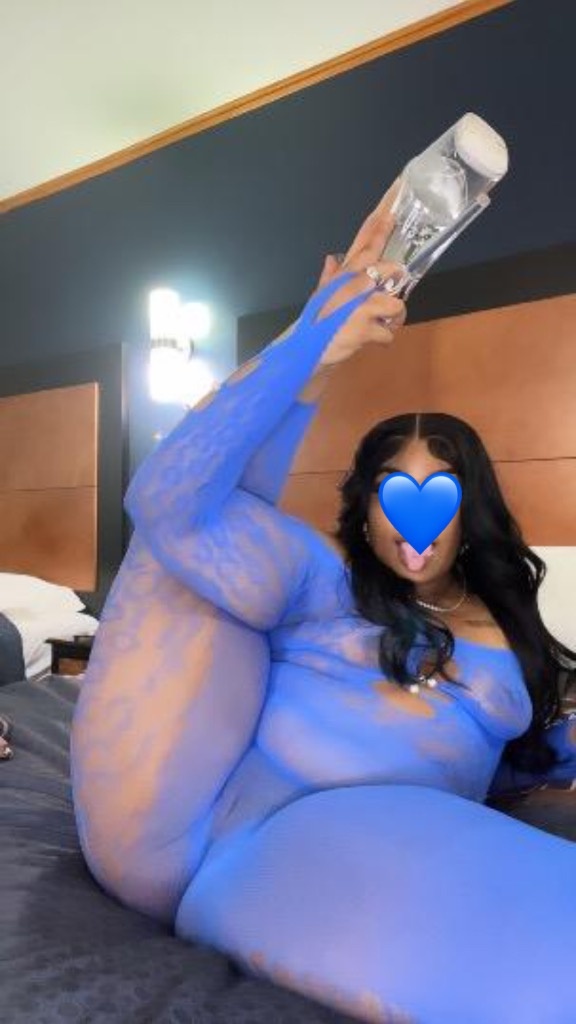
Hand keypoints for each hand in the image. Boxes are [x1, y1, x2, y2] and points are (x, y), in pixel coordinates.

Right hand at [311, 179, 407, 367]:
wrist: (305, 352)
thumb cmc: (317, 323)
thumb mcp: (321, 297)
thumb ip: (329, 277)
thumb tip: (331, 258)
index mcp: (344, 273)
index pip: (366, 240)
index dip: (382, 219)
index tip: (398, 192)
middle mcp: (352, 284)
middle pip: (388, 268)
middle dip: (395, 279)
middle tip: (388, 293)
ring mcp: (357, 306)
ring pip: (395, 305)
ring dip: (393, 318)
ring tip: (379, 323)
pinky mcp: (362, 328)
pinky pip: (388, 332)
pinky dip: (383, 339)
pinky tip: (371, 339)